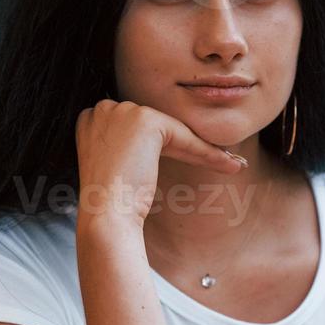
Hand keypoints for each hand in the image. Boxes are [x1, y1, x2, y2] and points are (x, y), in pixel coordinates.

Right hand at [74, 98, 246, 228]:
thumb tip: (152, 148)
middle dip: (188, 145)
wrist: (105, 215)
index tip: (193, 159)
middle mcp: (103, 108)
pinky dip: (205, 152)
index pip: (138, 129)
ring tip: (233, 165)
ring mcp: (122, 111)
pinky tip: (227, 164)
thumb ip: (128, 148)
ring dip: (202, 149)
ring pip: (173, 130)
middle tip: (222, 161)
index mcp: (92, 119)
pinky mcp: (144, 120)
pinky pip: (182, 135)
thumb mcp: (117, 166)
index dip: (167, 147)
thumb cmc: (111, 202)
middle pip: (157, 126)